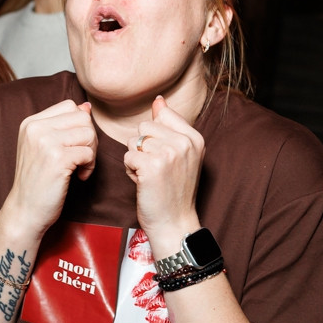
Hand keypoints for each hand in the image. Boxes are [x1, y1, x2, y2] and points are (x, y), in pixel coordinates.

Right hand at [4, 100, 96, 236]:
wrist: (25, 211)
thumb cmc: (37, 181)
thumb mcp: (43, 147)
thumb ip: (62, 126)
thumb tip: (87, 107)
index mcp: (31, 123)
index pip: (69, 106)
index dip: (80, 125)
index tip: (74, 145)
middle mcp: (36, 128)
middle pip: (82, 117)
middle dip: (89, 138)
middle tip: (81, 157)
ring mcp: (45, 142)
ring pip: (88, 133)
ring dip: (91, 152)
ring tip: (80, 167)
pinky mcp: (57, 159)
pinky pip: (88, 153)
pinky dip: (89, 167)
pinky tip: (78, 177)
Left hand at [124, 96, 204, 253]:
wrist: (174, 222)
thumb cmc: (174, 190)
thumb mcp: (182, 155)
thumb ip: (170, 126)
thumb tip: (158, 100)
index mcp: (194, 137)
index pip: (161, 116)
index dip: (154, 137)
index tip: (165, 158)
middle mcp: (184, 142)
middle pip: (144, 127)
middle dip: (142, 148)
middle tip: (156, 170)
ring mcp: (169, 153)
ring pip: (133, 141)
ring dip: (135, 159)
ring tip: (149, 176)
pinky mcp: (152, 166)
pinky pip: (127, 156)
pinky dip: (130, 171)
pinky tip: (143, 183)